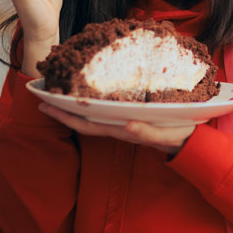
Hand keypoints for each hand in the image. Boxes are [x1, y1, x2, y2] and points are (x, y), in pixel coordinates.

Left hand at [38, 103, 195, 155]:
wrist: (190, 142)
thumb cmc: (178, 136)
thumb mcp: (166, 134)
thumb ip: (148, 132)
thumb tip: (127, 125)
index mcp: (122, 130)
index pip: (87, 124)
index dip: (66, 115)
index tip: (46, 104)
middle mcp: (118, 126)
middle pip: (83, 120)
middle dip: (62, 110)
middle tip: (42, 95)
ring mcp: (122, 122)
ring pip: (92, 115)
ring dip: (74, 105)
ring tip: (59, 91)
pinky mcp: (129, 116)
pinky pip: (104, 109)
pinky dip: (91, 101)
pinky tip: (86, 92)